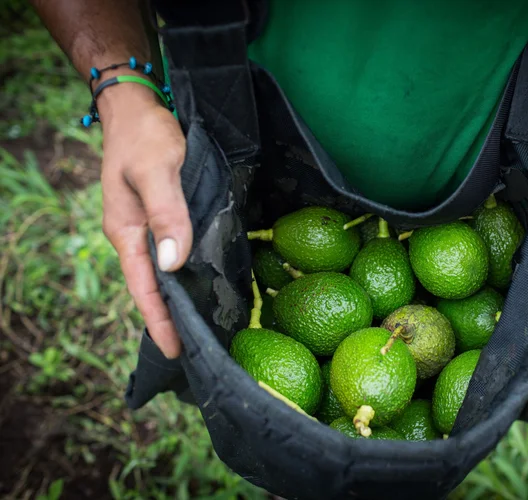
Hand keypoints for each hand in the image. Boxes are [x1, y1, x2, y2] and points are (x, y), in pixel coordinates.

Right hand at [98, 80, 190, 357]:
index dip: (160, 321)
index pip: (144, 287)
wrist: (138, 107)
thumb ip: (167, 214)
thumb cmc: (146, 136)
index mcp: (127, 232)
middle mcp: (135, 236)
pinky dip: (187, 275)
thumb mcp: (158, 171)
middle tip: (198, 352)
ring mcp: (148, 227)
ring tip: (206, 329)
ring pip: (164, 273)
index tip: (176, 353)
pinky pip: (173, 254)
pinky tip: (206, 284)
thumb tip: (173, 263)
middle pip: (153, 287)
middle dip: (171, 320)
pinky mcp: (163, 216)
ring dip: (181, 300)